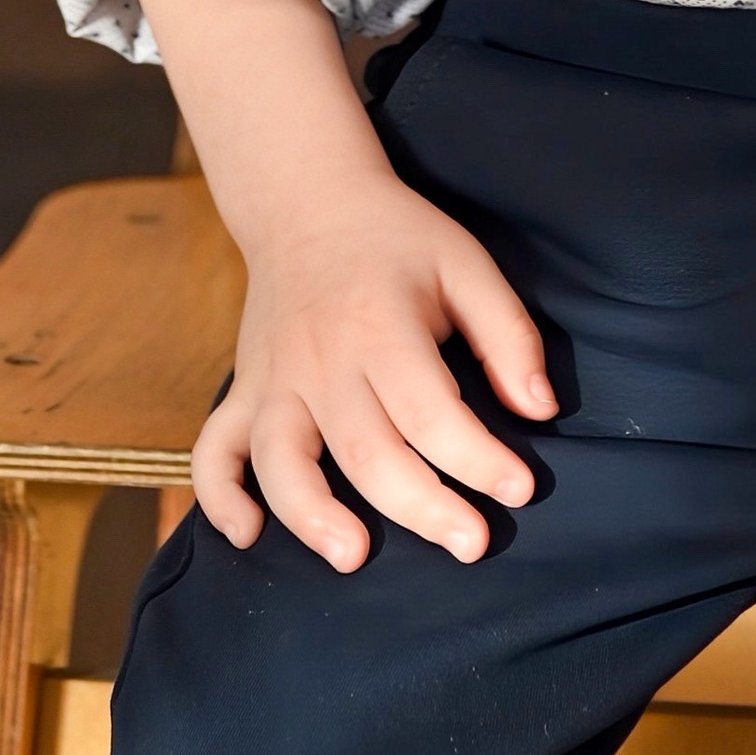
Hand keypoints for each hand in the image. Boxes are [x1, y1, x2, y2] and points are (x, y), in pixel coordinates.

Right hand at [195, 178, 555, 572]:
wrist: (307, 199)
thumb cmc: (398, 238)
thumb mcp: (467, 263)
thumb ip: (508, 334)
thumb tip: (540, 409)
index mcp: (381, 324)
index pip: (431, 412)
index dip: (479, 459)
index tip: (520, 489)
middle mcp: (321, 359)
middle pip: (366, 451)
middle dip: (422, 508)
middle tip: (473, 544)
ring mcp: (274, 378)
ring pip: (282, 460)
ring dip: (312, 516)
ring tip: (354, 556)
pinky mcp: (243, 388)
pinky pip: (215, 449)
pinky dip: (220, 497)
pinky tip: (247, 536)